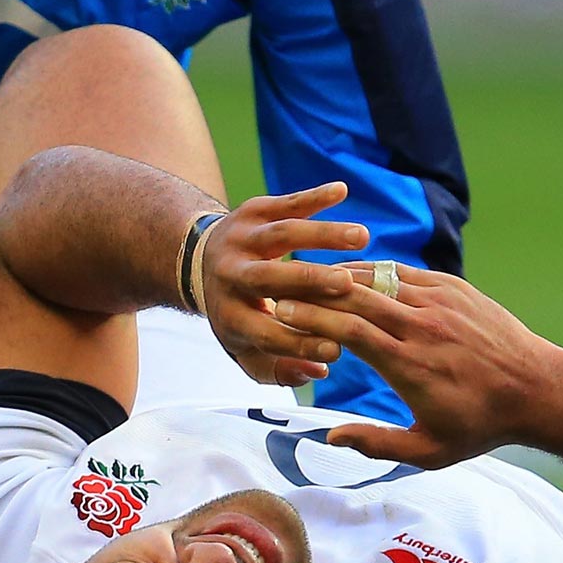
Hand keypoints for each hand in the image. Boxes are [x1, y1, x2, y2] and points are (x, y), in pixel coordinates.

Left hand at [198, 181, 363, 388]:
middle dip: (306, 280)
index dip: (299, 343)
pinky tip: (341, 191)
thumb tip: (321, 371)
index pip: (265, 333)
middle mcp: (232, 276)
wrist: (200, 262)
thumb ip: (280, 370)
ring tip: (362, 236)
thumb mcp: (246, 350)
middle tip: (346, 283)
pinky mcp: (251, 212)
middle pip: (267, 278)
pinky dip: (312, 197)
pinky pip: (283, 202)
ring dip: (321, 234)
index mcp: (230, 316)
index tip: (338, 349)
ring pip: (280, 234)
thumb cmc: (237, 314)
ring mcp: (241, 240)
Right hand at [271, 261, 556, 465]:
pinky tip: (355, 276)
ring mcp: (441, 302)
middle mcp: (422, 327)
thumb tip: (330, 437)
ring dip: (341, 277)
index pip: (347, 330)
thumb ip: (376, 444)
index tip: (280, 313)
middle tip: (282, 288)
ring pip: (379, 278)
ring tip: (311, 279)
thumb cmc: (480, 425)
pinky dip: (375, 271)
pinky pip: (405, 272)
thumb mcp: (428, 450)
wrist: (538, 389)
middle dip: (314, 291)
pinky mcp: (455, 288)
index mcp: (409, 365)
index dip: (310, 318)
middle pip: (355, 297)